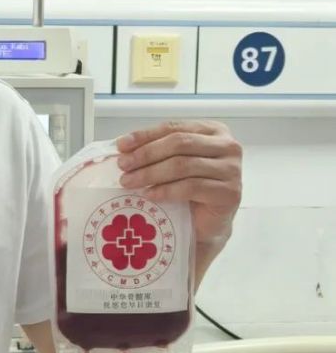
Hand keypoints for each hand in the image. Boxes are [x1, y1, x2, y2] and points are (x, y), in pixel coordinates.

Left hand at [117, 120, 241, 252]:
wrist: (207, 224)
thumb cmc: (189, 191)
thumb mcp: (172, 163)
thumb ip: (157, 150)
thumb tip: (123, 145)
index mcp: (214, 131)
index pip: (174, 128)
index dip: (145, 135)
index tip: (121, 145)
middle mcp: (228, 146)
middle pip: (179, 144)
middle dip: (146, 154)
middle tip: (123, 165)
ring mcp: (232, 170)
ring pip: (183, 165)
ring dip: (150, 173)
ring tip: (129, 182)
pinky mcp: (229, 193)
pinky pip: (191, 187)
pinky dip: (166, 191)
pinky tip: (149, 195)